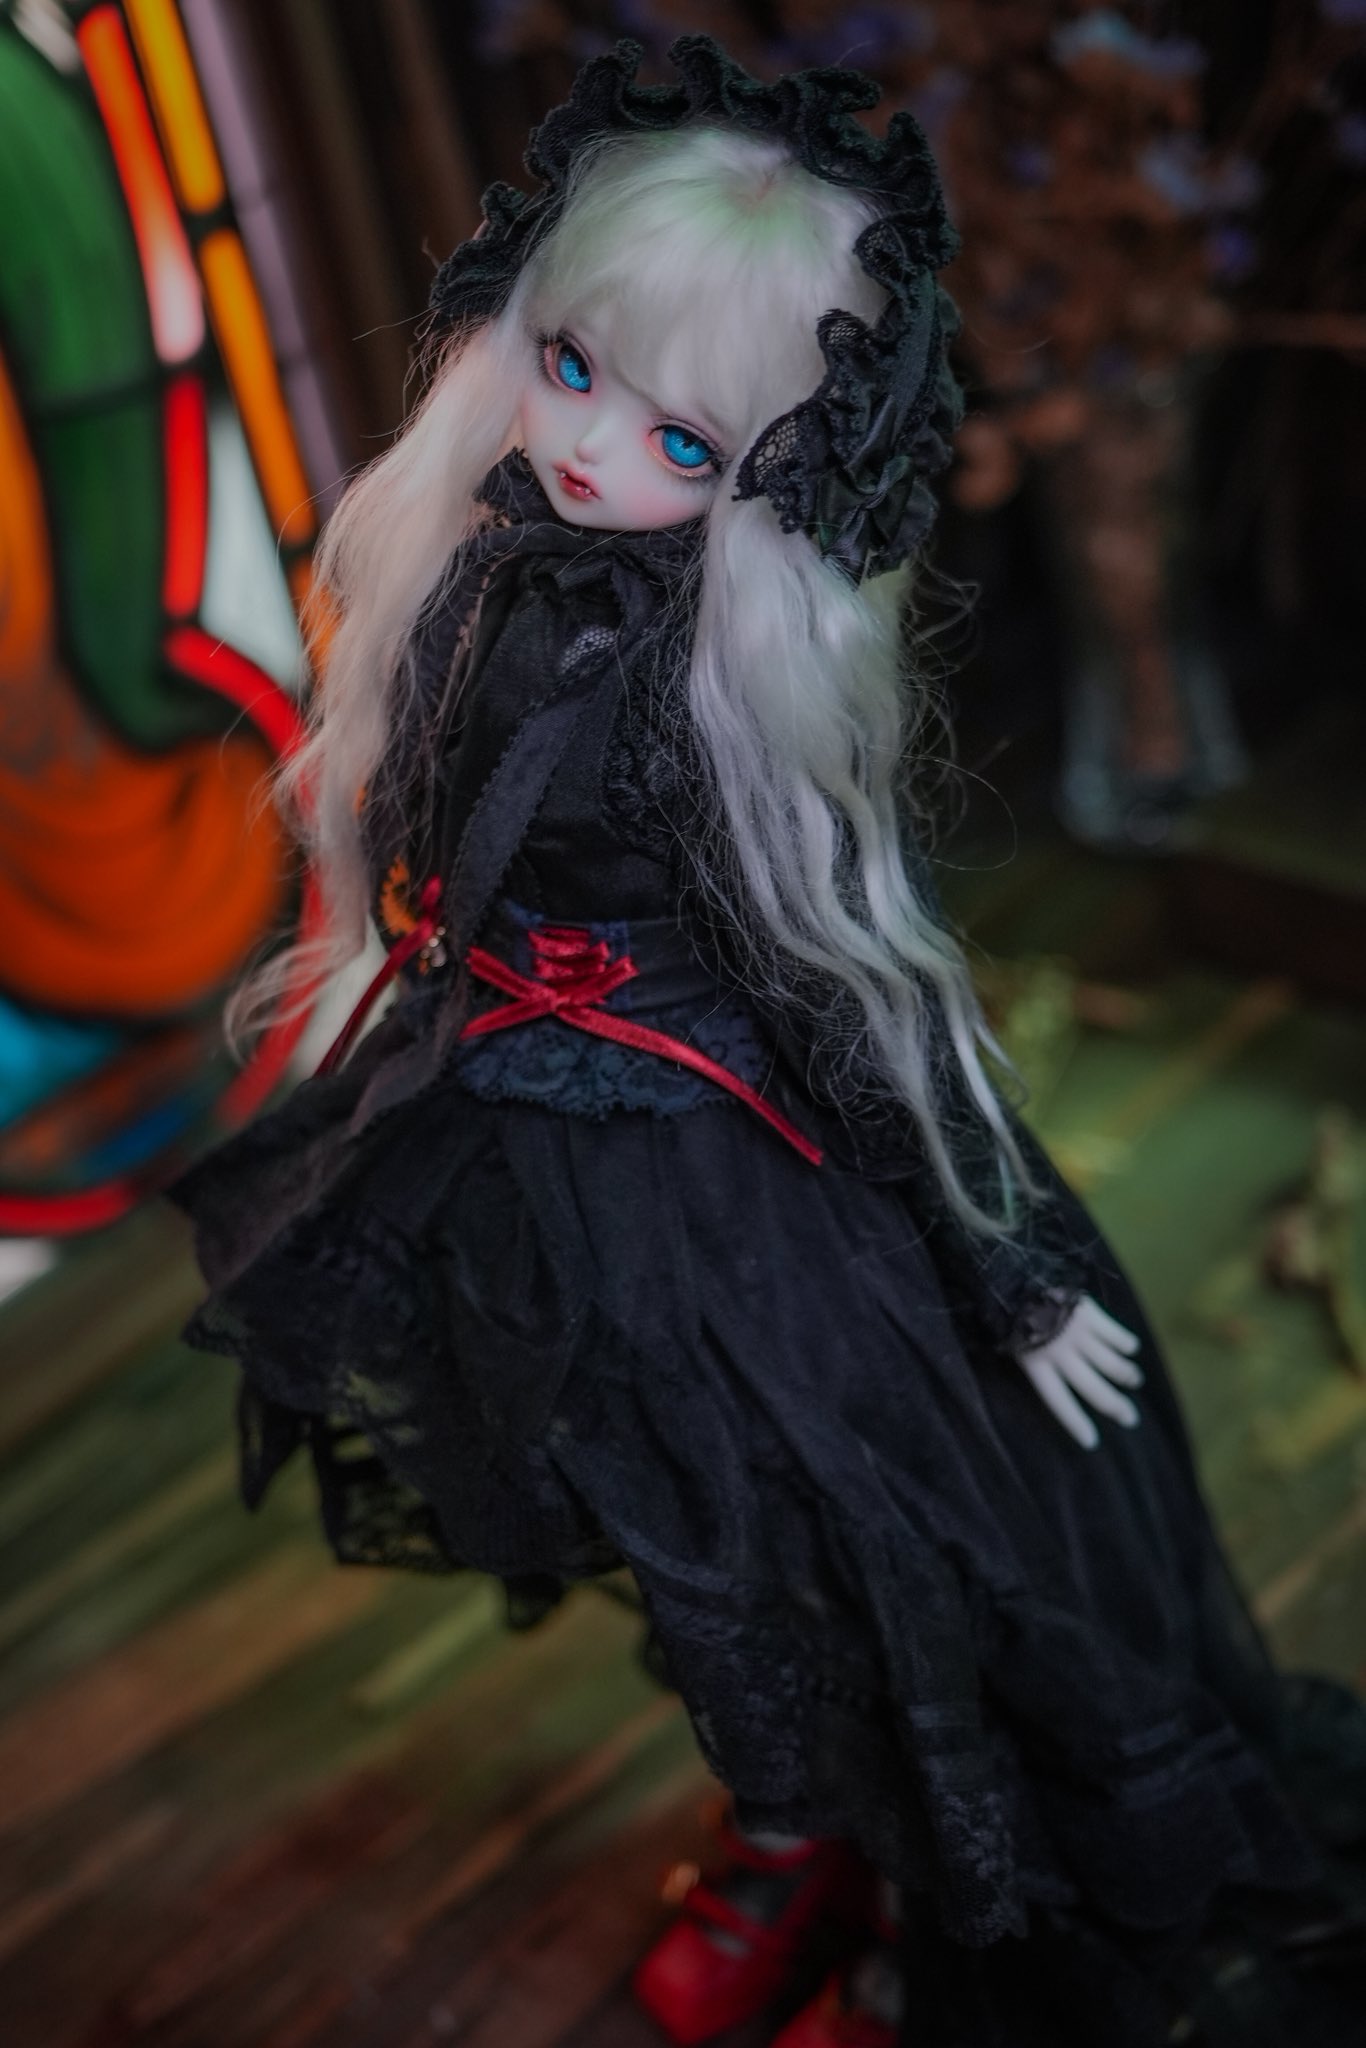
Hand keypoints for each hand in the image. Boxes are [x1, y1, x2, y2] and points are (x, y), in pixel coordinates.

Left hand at [1015, 1293, 1143, 1449]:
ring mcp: (1079, 1336)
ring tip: (1135, 1380)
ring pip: (1112, 1364)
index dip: (1076, 1423)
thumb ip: (1039, 1364)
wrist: (1018, 1278)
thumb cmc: (1013, 1315)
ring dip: (1127, 1375)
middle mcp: (1061, 1356)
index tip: (1092, 1442)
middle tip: (1131, 1419)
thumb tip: (1060, 1382)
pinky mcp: (1092, 1316)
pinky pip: (1116, 1335)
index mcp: (1037, 1366)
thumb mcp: (1016, 1345)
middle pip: (1094, 1389)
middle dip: (1115, 1407)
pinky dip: (1126, 1344)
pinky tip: (1131, 1349)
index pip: (1060, 1402)